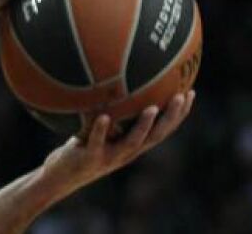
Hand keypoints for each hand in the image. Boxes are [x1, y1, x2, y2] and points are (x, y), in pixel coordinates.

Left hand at [40, 91, 195, 195]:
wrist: (61, 175)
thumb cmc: (83, 145)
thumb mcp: (101, 127)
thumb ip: (112, 110)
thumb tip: (117, 76)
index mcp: (134, 144)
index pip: (163, 129)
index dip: (179, 114)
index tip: (190, 93)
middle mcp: (127, 152)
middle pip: (156, 136)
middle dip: (170, 117)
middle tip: (181, 96)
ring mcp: (110, 157)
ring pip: (132, 142)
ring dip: (144, 125)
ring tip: (151, 108)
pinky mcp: (90, 159)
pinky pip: (97, 142)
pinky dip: (101, 129)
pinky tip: (104, 116)